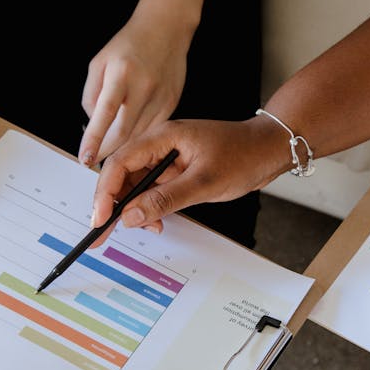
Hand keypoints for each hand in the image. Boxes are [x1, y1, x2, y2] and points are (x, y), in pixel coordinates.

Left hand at [78, 15, 192, 166]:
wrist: (165, 30)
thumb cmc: (130, 44)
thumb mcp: (100, 63)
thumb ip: (92, 94)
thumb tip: (93, 123)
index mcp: (121, 73)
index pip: (105, 114)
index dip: (93, 139)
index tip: (85, 156)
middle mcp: (143, 86)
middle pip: (123, 131)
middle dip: (106, 150)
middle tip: (94, 159)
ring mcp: (161, 96)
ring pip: (138, 134)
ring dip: (122, 144)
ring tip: (110, 145)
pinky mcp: (172, 102)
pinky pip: (152, 128)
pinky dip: (138, 135)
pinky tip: (129, 132)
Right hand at [90, 116, 290, 243]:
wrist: (270, 149)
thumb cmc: (244, 155)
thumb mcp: (204, 182)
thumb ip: (166, 199)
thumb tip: (132, 216)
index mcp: (163, 136)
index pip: (120, 162)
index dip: (105, 192)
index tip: (100, 218)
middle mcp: (161, 144)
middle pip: (123, 173)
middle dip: (114, 204)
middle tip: (104, 233)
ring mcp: (168, 157)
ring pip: (137, 184)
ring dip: (136, 208)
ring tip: (149, 227)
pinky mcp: (177, 170)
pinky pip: (154, 189)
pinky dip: (152, 206)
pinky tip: (158, 220)